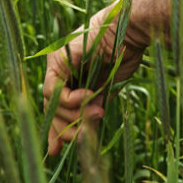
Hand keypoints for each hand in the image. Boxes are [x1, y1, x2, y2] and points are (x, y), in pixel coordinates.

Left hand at [44, 2, 146, 155]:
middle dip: (64, 129)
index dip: (56, 131)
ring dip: (73, 115)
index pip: (56, 109)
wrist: (132, 31)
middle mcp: (59, 71)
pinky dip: (70, 99)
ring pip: (50, 102)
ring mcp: (56, 64)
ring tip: (96, 114)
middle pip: (51, 109)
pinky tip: (88, 97)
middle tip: (80, 138)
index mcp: (71, 78)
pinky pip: (54, 89)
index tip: (58, 151)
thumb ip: (92, 109)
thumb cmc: (125, 54)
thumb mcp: (106, 90)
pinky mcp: (57, 58)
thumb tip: (83, 134)